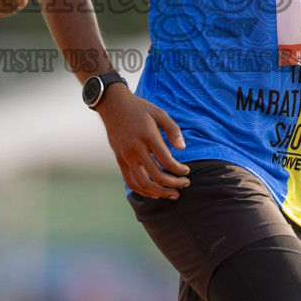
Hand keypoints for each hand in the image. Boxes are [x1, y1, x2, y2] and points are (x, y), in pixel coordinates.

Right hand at [95, 83, 190, 199]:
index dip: (179, 170)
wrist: (113, 105)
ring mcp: (126, 156)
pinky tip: (154, 193)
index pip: (167, 161)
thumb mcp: (159, 113)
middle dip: (173, 184)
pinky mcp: (119, 160)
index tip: (187, 171)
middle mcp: (136, 149)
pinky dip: (142, 191)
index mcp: (148, 136)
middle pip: (156, 175)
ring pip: (142, 183)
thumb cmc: (140, 109)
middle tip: (185, 184)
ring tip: (172, 194)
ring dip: (159, 192)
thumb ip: (173, 130)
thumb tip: (183, 148)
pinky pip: (130, 181)